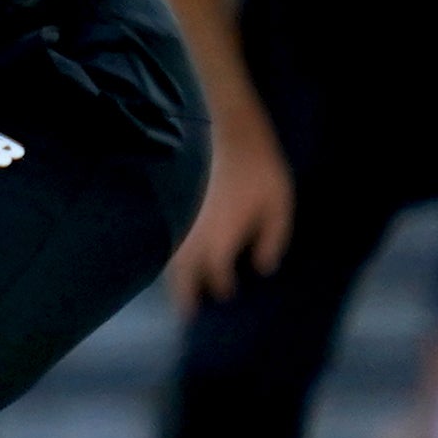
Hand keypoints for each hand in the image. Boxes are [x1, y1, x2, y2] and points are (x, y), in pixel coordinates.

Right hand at [174, 108, 293, 303]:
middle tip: (185, 315)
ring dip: (171, 274)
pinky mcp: (160, 203)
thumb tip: (263, 266)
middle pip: (181, 277)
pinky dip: (162, 247)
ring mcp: (170, 220)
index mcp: (219, 242)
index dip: (220, 287)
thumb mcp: (278, 202)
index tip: (224, 295)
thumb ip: (272, 237)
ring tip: (175, 285)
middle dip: (184, 296)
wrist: (212, 122)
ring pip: (165, 257)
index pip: (216, 278)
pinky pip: (159, 235)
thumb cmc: (254, 163)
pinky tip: (166, 248)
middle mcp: (188, 238)